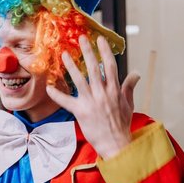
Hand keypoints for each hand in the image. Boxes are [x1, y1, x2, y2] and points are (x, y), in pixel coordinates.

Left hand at [45, 35, 139, 158]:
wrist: (116, 143)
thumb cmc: (122, 124)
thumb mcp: (128, 104)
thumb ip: (129, 87)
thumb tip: (135, 73)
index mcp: (115, 90)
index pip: (110, 66)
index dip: (105, 51)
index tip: (100, 39)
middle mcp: (103, 93)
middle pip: (94, 68)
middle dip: (87, 52)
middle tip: (81, 38)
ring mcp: (92, 102)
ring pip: (80, 80)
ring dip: (71, 67)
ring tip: (64, 55)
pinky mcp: (81, 112)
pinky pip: (67, 101)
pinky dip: (57, 95)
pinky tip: (48, 87)